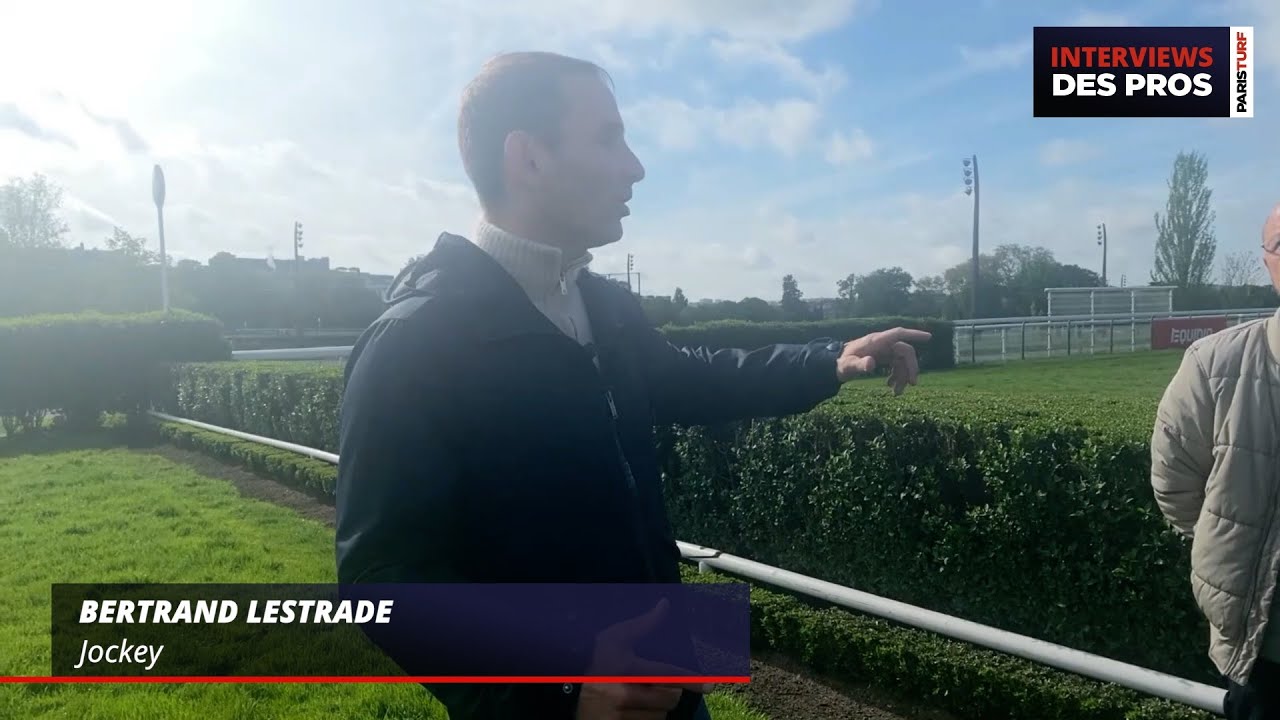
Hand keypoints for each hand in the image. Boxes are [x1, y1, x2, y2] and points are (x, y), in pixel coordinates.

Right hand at [576, 599, 712, 719]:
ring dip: (656, 708)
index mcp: (626, 669)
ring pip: (660, 715)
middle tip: (652, 685)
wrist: (565, 690)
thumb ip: (644, 624)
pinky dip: (646, 719)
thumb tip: (665, 604)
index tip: (709, 685)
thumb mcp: (615, 638)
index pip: (666, 675)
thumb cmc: (595, 660)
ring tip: (636, 697)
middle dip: (668, 692)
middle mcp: (623, 693)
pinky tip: (630, 710)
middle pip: (669, 697)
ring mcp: (619, 715)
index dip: (690, 680)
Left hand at [835, 327, 932, 393]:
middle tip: (912, 384)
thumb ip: (859, 365)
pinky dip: (897, 377)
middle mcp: (882, 344)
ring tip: (897, 393)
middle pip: (905, 352)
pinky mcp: (883, 358)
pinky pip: (896, 366)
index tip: (928, 337)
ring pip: (902, 362)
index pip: (898, 334)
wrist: (835, 366)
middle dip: (910, 367)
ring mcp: (884, 351)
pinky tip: (891, 387)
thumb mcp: (848, 366)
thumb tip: (871, 364)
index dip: (914, 334)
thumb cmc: (841, 363)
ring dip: (903, 377)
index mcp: (876, 341)